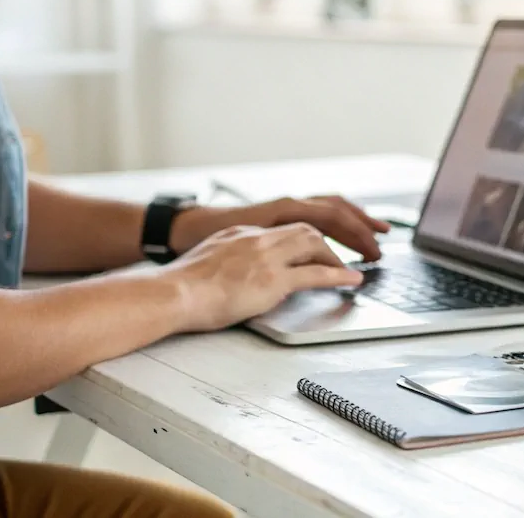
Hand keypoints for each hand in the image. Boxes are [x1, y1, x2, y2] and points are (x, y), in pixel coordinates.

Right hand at [162, 222, 363, 332]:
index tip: (316, 247)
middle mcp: (257, 239)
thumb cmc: (180, 288)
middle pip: (306, 229)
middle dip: (330, 241)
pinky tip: (351, 280)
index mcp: (241, 234)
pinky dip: (339, 276)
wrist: (171, 294)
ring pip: (315, 244)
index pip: (283, 229)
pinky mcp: (272, 279)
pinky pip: (315, 274)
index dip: (305, 238)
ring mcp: (266, 257)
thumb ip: (228, 263)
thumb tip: (237, 277)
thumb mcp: (208, 263)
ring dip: (337, 256)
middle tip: (344, 255)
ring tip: (351, 269)